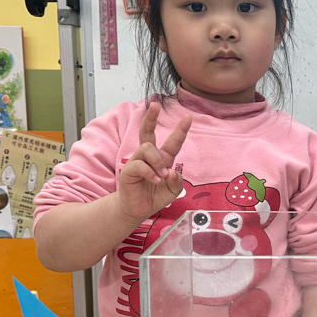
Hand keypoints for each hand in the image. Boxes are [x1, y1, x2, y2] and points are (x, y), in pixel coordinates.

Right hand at [116, 104, 190, 221]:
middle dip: (150, 118)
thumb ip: (177, 182)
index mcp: (162, 159)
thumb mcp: (172, 191)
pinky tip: (154, 181)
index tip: (188, 117)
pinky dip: (150, 172)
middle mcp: (148, 157)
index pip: (172, 142)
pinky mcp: (128, 171)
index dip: (180, 130)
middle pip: (147, 132)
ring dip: (157, 162)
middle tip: (155, 106)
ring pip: (147, 148)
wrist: (138, 209)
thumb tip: (171, 172)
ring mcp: (137, 162)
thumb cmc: (154, 196)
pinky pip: (140, 164)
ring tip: (161, 176)